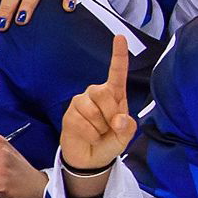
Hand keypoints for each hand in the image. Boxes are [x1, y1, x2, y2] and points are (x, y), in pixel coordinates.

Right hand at [58, 28, 137, 183]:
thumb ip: (127, 127)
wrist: (90, 160)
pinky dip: (90, 134)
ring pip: (92, 109)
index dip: (118, 55)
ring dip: (99, 127)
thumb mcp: (125, 137)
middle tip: (110, 127)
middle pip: (103, 92)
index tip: (120, 37)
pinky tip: (89, 137)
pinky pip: (82, 122)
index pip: (117, 73)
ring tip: (99, 133)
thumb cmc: (109, 142)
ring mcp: (81, 103)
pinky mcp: (69, 115)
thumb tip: (118, 119)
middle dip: (110, 113)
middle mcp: (96, 94)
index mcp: (114, 96)